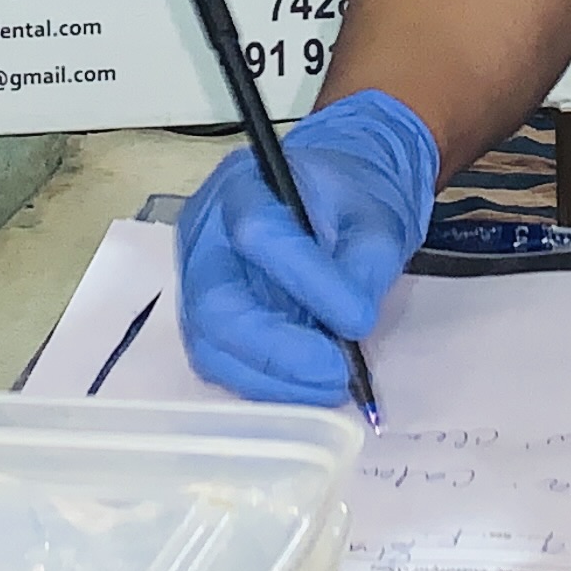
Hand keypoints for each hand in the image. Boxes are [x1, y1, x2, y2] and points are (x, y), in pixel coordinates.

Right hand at [175, 92, 441, 402]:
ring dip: (275, 379)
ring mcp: (196, 282)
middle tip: (337, 374)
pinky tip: (309, 382)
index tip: (359, 320)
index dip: (308, 283)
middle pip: (216, 306)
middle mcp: (203, 236)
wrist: (325, 205)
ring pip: (211, 347)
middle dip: (279, 352)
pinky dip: (269, 383)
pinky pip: (222, 364)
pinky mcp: (204, 321)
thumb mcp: (374, 218)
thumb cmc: (346, 203)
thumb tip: (352, 326)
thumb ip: (366, 264)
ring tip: (331, 384)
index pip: (259, 234)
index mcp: (243, 187)